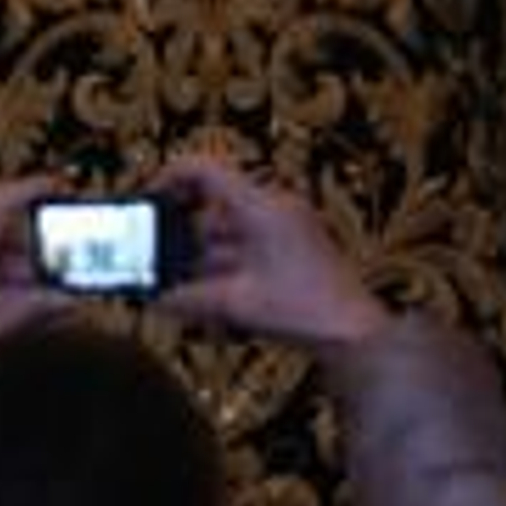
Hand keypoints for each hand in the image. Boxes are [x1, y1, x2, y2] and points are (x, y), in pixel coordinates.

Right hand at [153, 154, 386, 346]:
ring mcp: (286, 230)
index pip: (206, 170)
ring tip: (180, 285)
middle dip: (184, 233)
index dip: (172, 177)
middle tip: (159, 255)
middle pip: (215, 206)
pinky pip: (247, 248)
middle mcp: (273, 210)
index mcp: (260, 207)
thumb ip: (190, 300)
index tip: (150, 198)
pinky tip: (210, 296)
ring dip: (204, 256)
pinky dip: (225, 267)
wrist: (354, 335)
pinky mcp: (293, 252)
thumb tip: (157, 299)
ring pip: (230, 232)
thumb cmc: (304, 311)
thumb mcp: (237, 304)